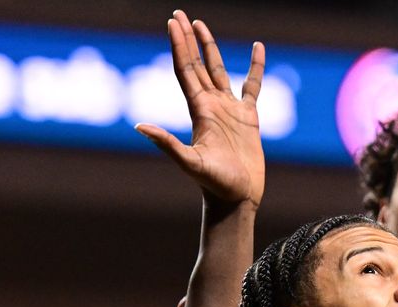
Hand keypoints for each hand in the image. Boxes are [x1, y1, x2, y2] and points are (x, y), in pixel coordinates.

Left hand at [136, 10, 265, 207]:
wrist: (236, 197)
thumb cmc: (214, 184)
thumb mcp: (190, 163)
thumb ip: (167, 144)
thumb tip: (140, 126)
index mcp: (198, 111)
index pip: (185, 70)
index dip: (179, 45)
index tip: (173, 22)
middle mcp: (211, 106)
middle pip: (197, 64)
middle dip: (188, 39)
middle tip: (180, 15)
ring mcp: (229, 110)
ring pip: (218, 70)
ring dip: (209, 48)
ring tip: (201, 25)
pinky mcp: (248, 118)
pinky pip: (252, 86)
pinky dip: (256, 67)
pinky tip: (258, 48)